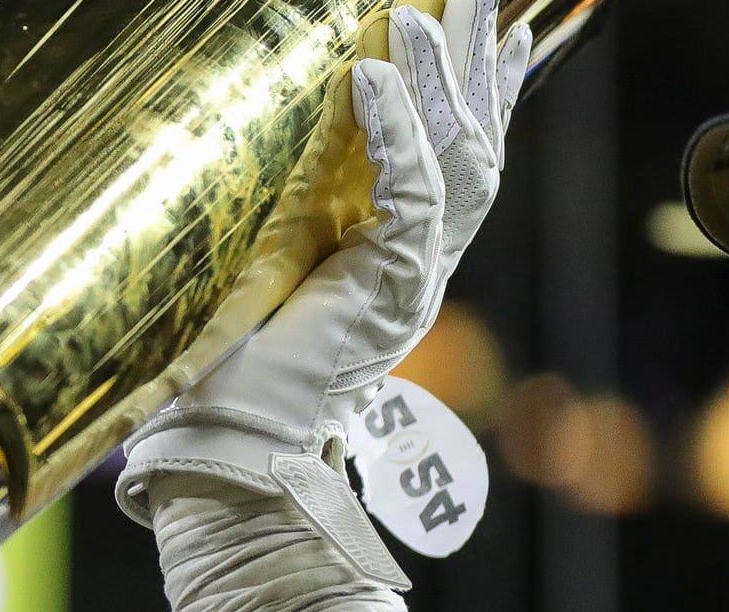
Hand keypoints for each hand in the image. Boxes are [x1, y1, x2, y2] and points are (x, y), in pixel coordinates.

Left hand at [118, 0, 530, 568]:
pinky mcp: (391, 291)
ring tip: (420, 16)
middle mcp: (421, 271)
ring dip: (439, 82)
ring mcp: (413, 282)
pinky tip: (370, 76)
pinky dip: (395, 131)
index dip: (481, 99)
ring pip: (458, 162)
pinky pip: (412, 193)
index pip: (460, 166)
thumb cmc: (231, 377)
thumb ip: (299, 220)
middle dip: (476, 67)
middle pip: (475, 149)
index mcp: (400, 268)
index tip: (497, 34)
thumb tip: (288, 146)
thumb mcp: (270, 276)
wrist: (231, 451)